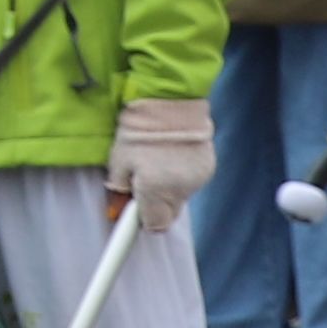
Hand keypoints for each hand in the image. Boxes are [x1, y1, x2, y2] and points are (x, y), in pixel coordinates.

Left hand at [105, 91, 215, 225]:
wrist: (171, 103)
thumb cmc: (138, 130)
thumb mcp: (118, 159)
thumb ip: (119, 187)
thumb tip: (118, 207)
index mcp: (155, 191)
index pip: (153, 225)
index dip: (141, 221)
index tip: (133, 214)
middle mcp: (179, 190)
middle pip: (168, 213)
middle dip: (155, 205)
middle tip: (142, 183)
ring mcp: (197, 180)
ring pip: (180, 197)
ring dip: (168, 188)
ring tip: (158, 161)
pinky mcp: (208, 169)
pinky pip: (191, 182)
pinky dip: (181, 175)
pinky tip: (173, 154)